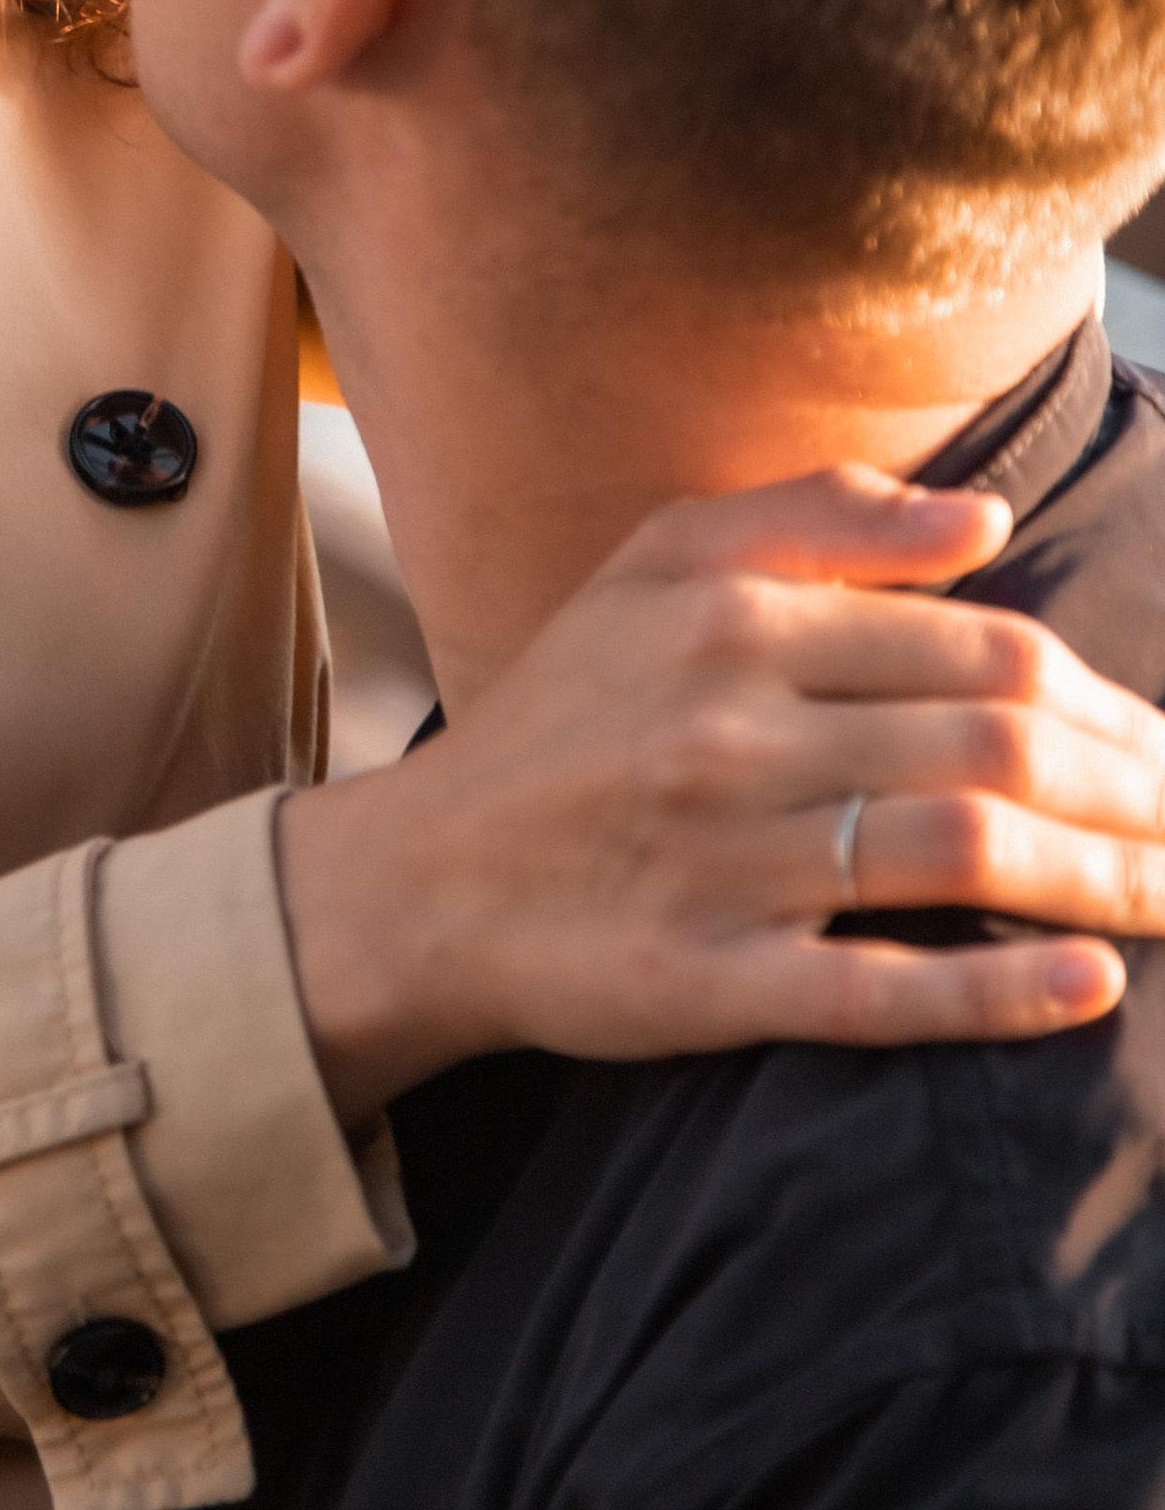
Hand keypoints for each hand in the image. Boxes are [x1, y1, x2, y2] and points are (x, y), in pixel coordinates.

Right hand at [278, 466, 1164, 1132]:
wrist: (419, 882)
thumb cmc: (563, 716)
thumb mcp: (655, 570)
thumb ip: (816, 522)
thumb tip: (986, 518)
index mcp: (732, 622)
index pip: (981, 649)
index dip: (1105, 701)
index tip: (1162, 749)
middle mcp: (729, 734)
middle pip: (995, 747)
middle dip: (1136, 790)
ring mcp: (719, 864)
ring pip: (960, 857)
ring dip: (1106, 879)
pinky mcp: (703, 984)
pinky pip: (876, 992)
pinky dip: (996, 992)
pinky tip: (1090, 987)